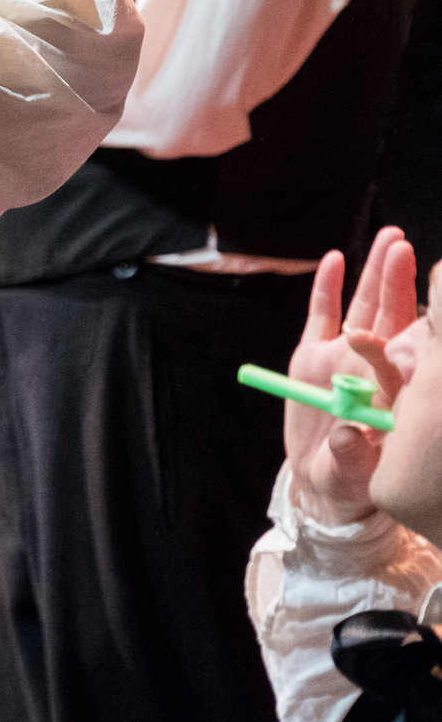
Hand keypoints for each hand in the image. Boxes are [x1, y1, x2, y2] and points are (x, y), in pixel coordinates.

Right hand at [284, 228, 418, 524]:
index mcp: (390, 393)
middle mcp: (369, 367)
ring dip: (375, 274)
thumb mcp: (352, 476)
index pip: (402, 356)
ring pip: (363, 307)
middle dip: (398, 282)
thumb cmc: (349, 481)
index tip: (408, 320)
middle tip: (404, 249)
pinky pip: (322, 315)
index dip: (403, 334)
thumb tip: (350, 434)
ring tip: (390, 240)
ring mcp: (341, 358)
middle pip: (390, 317)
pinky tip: (335, 259)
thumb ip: (353, 456)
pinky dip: (327, 288)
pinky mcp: (313, 355)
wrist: (322, 481)